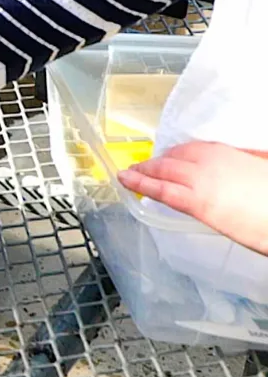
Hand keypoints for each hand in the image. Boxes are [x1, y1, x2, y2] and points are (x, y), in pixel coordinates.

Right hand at [119, 142, 267, 253]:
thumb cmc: (266, 230)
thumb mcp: (230, 228)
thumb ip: (206, 209)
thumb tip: (191, 199)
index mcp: (201, 199)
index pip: (161, 188)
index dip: (139, 182)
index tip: (122, 178)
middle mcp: (207, 175)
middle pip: (168, 166)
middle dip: (147, 167)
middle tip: (132, 170)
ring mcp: (223, 160)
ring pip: (184, 152)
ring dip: (166, 156)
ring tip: (156, 162)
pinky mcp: (239, 153)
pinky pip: (203, 146)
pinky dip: (187, 150)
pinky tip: (187, 153)